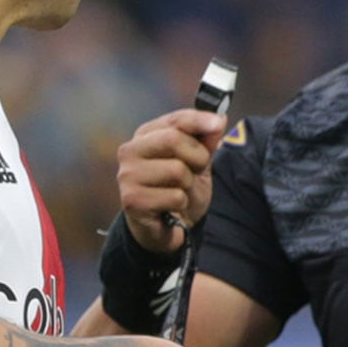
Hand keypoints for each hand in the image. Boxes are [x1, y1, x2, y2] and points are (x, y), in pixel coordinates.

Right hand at [117, 108, 226, 252]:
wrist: (168, 227)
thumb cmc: (179, 189)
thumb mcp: (197, 161)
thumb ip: (205, 140)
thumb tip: (218, 118)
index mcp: (145, 135)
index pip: (175, 119)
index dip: (199, 119)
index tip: (219, 123)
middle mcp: (130, 151)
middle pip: (174, 140)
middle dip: (197, 157)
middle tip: (196, 171)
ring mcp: (128, 176)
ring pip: (177, 170)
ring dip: (189, 184)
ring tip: (180, 191)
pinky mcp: (132, 200)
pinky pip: (175, 196)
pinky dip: (182, 203)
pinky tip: (171, 207)